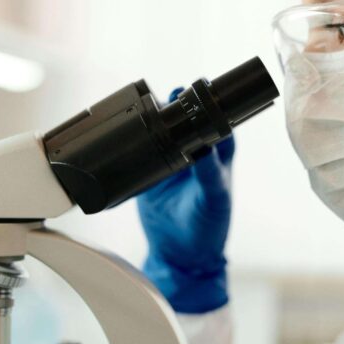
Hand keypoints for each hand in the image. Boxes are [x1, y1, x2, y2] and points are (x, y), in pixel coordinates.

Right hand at [137, 88, 234, 313]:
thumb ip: (210, 174)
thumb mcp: (214, 198)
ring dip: (155, 119)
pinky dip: (134, 143)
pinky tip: (127, 133)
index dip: (207, 102)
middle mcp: (194, 154)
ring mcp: (170, 162)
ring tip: (148, 106)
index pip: (215, 120)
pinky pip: (141, 153)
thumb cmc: (209, 227)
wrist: (181, 256)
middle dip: (176, 104)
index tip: (197, 88)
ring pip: (161, 132)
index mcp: (216, 155)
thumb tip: (204, 147)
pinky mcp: (149, 175)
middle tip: (170, 95)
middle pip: (185, 120)